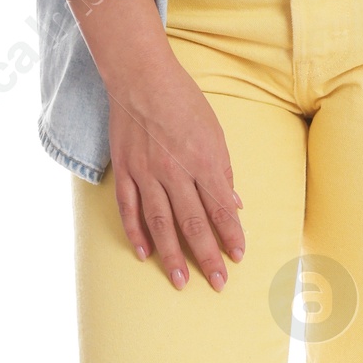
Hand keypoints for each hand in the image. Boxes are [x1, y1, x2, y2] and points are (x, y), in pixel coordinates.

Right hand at [66, 0, 243, 288]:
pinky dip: (136, 233)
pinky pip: (130, 209)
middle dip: (207, 256)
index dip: (231, 235)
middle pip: (193, 223)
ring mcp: (147, 173)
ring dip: (171, 255)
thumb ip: (222, 171)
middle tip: (217, 283)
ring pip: (160, 223)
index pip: (220, 207)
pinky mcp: (125, 171)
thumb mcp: (215, 133)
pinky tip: (144, 254)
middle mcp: (175, 171)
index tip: (238, 257)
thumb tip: (233, 204)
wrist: (142, 78)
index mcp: (204, 161)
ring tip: (179, 281)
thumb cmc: (184, 102)